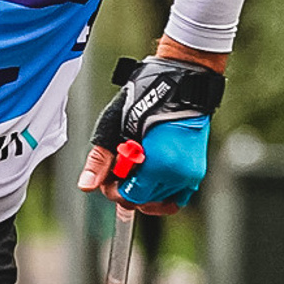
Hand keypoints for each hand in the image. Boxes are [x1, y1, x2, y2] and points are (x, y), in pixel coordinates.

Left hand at [78, 54, 223, 212]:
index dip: (114, 190)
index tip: (109, 177)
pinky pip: (178, 197)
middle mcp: (177, 174)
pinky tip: (151, 182)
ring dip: (144, 190)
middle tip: (120, 170)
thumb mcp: (115, 128)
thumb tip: (86, 186)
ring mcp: (190, 174)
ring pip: (158, 200)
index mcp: (158, 165)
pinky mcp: (197, 170)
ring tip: (137, 168)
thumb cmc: (147, 98)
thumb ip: (101, 161)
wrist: (182, 84)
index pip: (130, 196)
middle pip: (143, 200)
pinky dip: (163, 195)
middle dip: (127, 188)